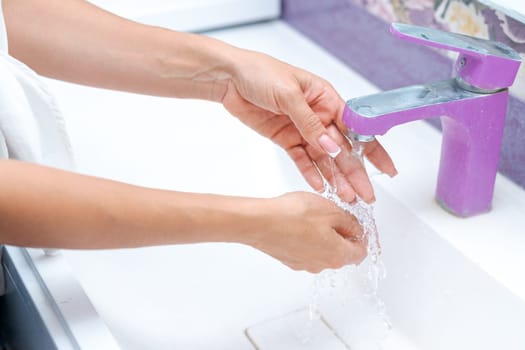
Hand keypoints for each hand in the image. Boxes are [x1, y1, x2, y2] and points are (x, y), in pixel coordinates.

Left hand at [222, 50, 395, 202]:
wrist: (230, 78)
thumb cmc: (261, 73)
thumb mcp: (289, 94)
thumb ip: (310, 123)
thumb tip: (332, 146)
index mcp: (326, 98)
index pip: (355, 127)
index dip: (373, 149)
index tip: (386, 168)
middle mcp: (318, 115)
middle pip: (342, 148)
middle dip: (356, 172)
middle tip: (367, 194)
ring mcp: (302, 129)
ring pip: (324, 158)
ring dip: (336, 177)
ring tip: (347, 197)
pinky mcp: (285, 138)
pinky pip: (302, 160)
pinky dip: (311, 173)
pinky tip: (322, 187)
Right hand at [246, 192, 366, 272]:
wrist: (260, 223)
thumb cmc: (293, 216)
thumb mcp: (331, 210)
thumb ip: (350, 221)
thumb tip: (357, 228)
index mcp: (337, 255)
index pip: (362, 252)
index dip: (364, 236)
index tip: (360, 224)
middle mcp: (322, 265)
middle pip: (342, 252)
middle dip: (343, 234)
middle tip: (335, 215)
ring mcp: (304, 264)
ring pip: (323, 251)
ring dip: (324, 236)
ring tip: (313, 216)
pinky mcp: (289, 259)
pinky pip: (305, 250)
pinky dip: (307, 238)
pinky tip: (298, 223)